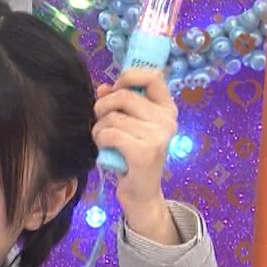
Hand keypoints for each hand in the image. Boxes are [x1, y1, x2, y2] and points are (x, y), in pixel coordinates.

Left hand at [93, 66, 179, 244]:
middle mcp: (168, 120)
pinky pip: (110, 134)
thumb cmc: (131, 153)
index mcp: (167, 108)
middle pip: (124, 95)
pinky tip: (106, 149)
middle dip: (103, 107)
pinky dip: (101, 140)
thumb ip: (118, 102)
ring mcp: (159, 136)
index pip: (153, 75)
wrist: (141, 192)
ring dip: (99, 128)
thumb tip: (103, 87)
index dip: (128, 76)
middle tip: (102, 122)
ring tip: (105, 140)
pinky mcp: (145, 153)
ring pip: (113, 116)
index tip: (115, 87)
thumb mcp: (129, 124)